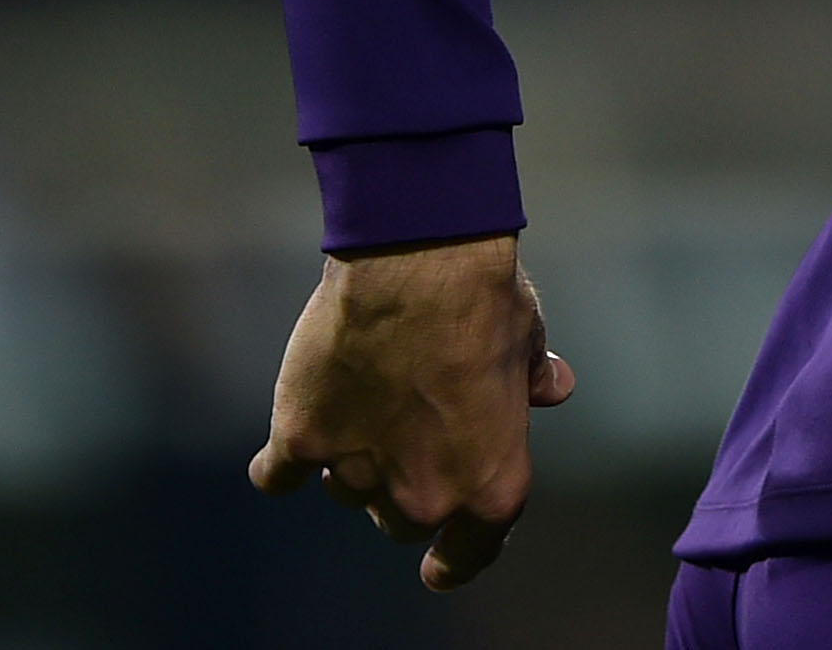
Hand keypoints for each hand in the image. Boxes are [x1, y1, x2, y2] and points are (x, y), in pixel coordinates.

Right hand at [247, 234, 575, 589]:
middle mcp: (424, 496)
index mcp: (491, 484)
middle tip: (412, 431)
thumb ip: (531, 382)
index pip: (470, 553)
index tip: (439, 567)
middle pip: (405, 521)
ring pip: (348, 492)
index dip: (455, 560)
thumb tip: (553, 388)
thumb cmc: (485, 301)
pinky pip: (278, 475)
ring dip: (355, 460)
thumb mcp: (528, 343)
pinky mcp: (299, 441)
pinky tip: (293, 439)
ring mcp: (356, 473)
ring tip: (370, 397)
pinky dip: (282, 463)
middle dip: (408, 485)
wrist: (419, 264)